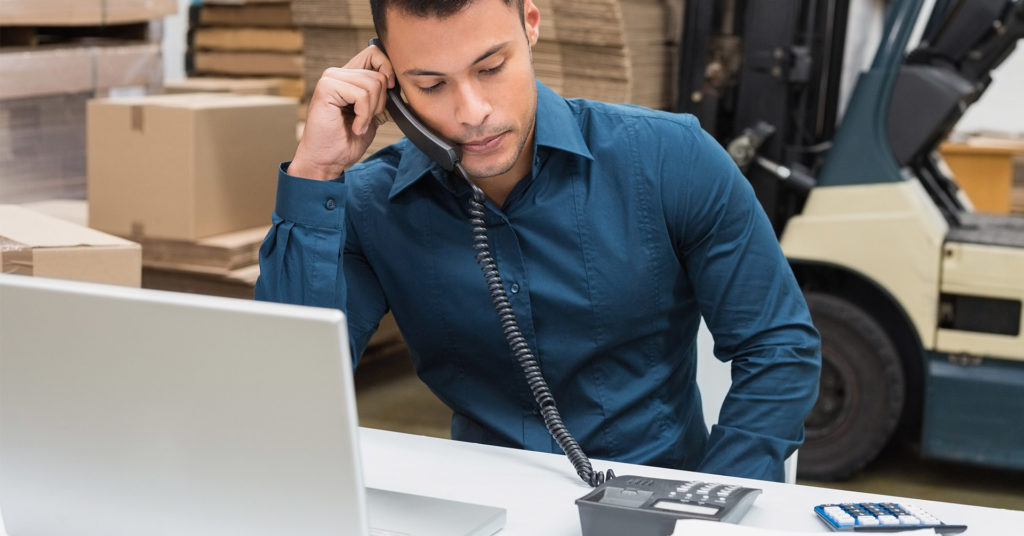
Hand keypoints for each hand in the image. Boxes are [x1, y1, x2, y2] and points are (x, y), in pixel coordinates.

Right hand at [288, 45, 394, 180]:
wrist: (328, 160)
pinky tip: (355, 127)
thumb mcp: (373, 115)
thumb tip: (402, 86)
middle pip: (378, 73)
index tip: (390, 91)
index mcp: (349, 77)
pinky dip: (364, 116)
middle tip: (366, 120)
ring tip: (359, 125)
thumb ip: (383, 97)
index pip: (374, 53)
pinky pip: (361, 95)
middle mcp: (338, 74)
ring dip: (371, 112)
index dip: (388, 69)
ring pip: (373, 84)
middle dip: (381, 102)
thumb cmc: (346, 141)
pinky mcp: (326, 87)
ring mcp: (330, 79)